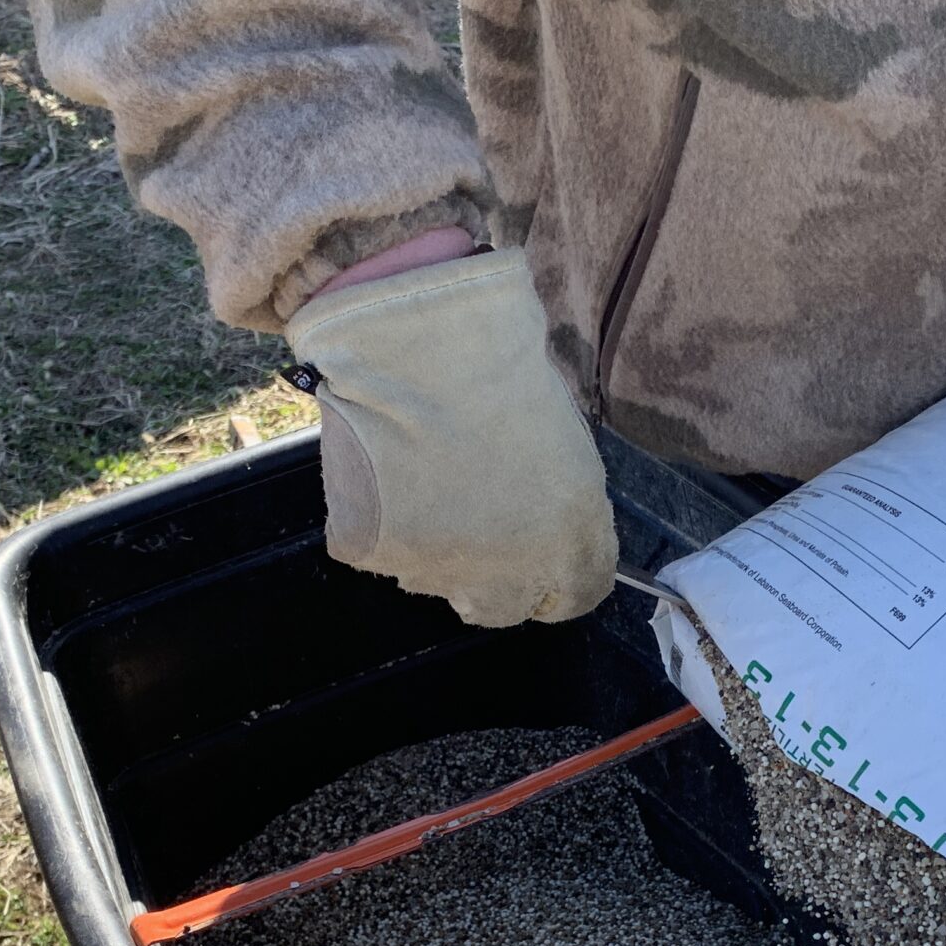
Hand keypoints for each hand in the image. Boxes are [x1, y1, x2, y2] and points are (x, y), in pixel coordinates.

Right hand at [285, 248, 618, 628]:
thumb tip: (548, 523)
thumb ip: (563, 502)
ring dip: (440, 548)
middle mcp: (506, 570)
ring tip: (429, 479)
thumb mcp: (564, 438)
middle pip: (503, 608)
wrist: (411, 337)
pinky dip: (382, 519)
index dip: (562, 577)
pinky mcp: (369, 550)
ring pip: (438, 580)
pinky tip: (387, 468)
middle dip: (499, 578)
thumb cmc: (498, 367)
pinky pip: (379, 548)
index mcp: (569, 535)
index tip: (547, 556)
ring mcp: (432, 567)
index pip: (576, 595)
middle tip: (481, 524)